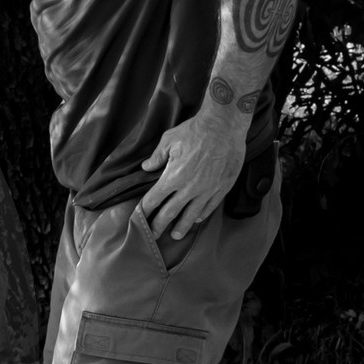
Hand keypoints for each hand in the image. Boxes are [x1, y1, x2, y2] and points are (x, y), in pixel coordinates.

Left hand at [140, 108, 246, 240]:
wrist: (224, 126)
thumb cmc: (195, 130)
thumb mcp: (169, 140)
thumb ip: (157, 157)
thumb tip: (146, 167)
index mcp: (172, 177)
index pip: (153, 200)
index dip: (144, 211)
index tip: (139, 219)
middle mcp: (188, 188)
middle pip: (169, 213)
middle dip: (158, 226)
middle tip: (151, 237)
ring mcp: (207, 190)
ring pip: (191, 215)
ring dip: (181, 227)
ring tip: (175, 236)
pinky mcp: (222, 187)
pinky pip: (210, 206)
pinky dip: (202, 215)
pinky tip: (196, 220)